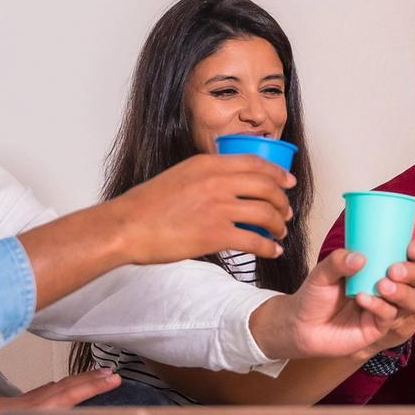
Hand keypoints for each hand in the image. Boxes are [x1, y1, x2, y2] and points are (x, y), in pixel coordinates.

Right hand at [109, 154, 293, 263]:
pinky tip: (272, 251)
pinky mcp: (216, 234)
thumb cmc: (146, 206)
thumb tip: (226, 184)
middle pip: (266, 187)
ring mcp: (218, 208)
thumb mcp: (179, 176)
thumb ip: (205, 176)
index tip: (288, 182)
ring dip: (279, 224)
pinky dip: (268, 247)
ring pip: (266, 213)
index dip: (277, 173)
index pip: (255, 163)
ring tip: (280, 233)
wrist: (127, 227)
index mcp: (208, 164)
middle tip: (287, 212)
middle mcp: (217, 182)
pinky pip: (254, 240)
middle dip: (282, 201)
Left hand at [253, 247, 414, 360]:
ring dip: (401, 291)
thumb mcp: (322, 273)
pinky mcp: (377, 328)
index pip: (407, 259)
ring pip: (410, 301)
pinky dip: (379, 306)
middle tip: (394, 269)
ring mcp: (384, 309)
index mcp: (378, 269)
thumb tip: (360, 257)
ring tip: (382, 284)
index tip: (412, 248)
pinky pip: (389, 317)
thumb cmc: (314, 296)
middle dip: (412, 273)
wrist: (300, 325)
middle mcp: (386, 288)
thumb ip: (338, 262)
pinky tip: (364, 299)